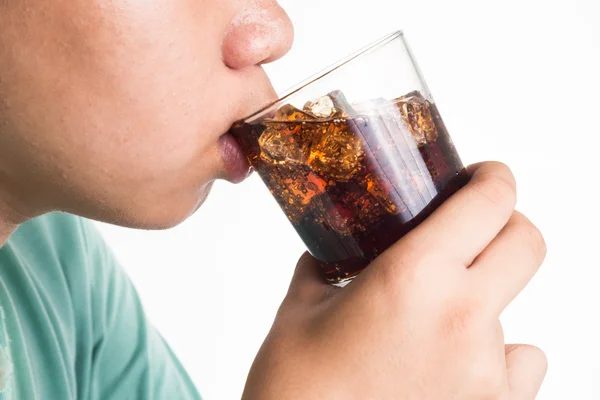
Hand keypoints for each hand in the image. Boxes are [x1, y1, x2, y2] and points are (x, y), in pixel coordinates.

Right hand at [243, 162, 546, 399]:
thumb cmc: (296, 389)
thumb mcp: (302, 310)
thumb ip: (327, 269)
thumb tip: (335, 252)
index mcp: (413, 277)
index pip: (490, 202)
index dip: (494, 179)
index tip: (483, 176)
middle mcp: (463, 319)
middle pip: (527, 244)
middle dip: (504, 227)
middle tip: (471, 233)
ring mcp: (486, 372)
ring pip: (517, 312)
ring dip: (484, 305)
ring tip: (434, 325)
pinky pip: (518, 366)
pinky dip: (493, 359)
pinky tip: (449, 370)